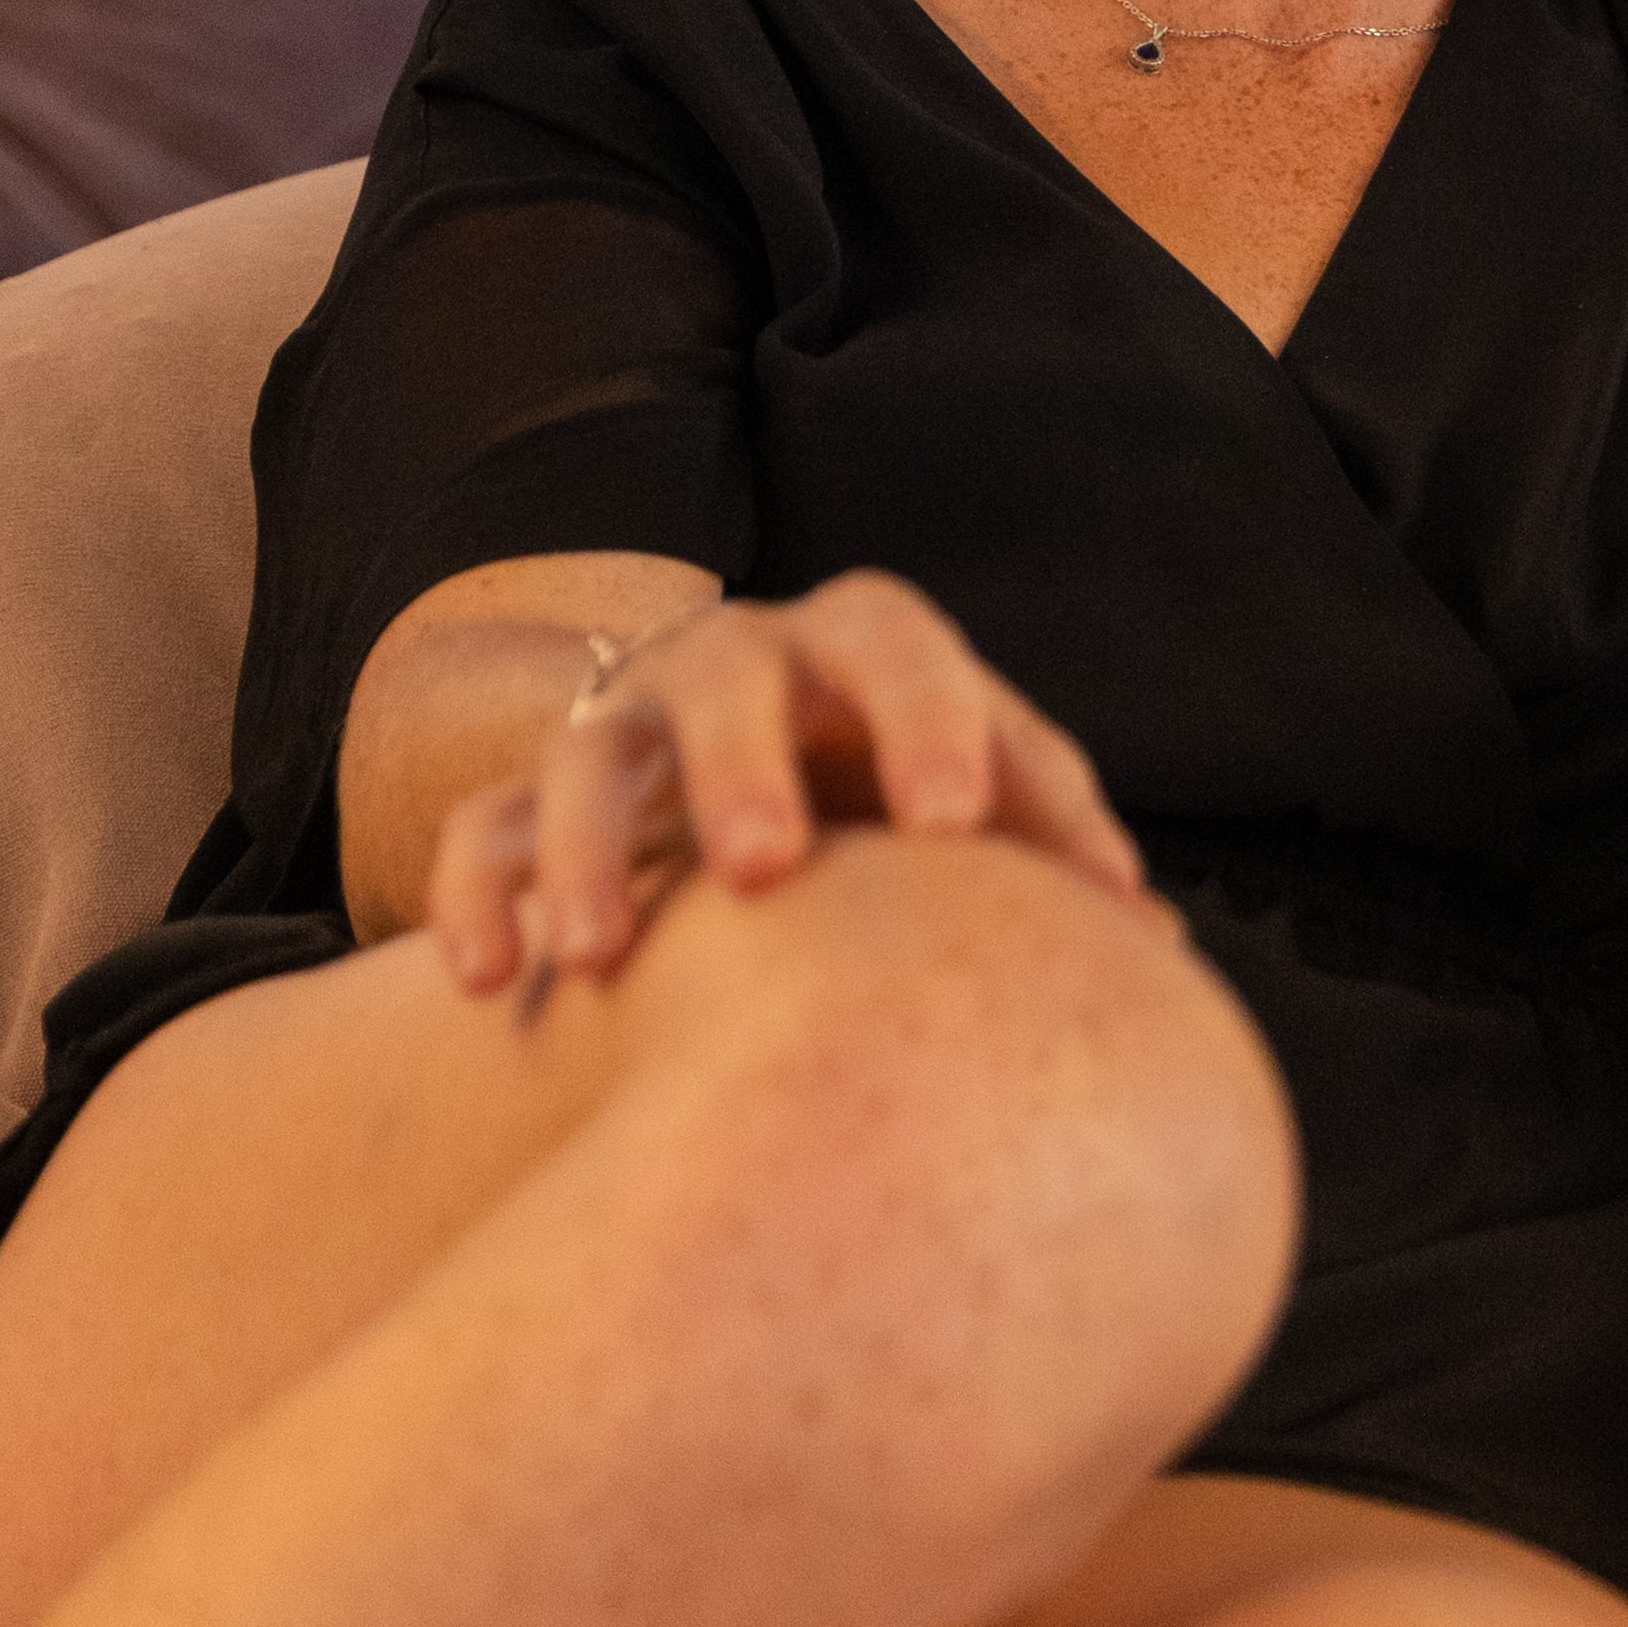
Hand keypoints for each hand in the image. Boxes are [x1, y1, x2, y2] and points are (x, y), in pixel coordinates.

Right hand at [424, 574, 1156, 1013]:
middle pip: (728, 672)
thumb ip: (1049, 846)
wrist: (750, 776)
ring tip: (602, 956)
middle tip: (765, 868)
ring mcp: (626, 727)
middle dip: (743, 762)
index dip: (927, 719)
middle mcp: (735, 666)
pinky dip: (478, 892)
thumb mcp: (969, 797)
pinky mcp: (537, 800)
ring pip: (590, 749)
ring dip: (595, 846)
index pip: (899, 645)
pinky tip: (488, 981)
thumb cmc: (896, 802)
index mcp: (859, 652)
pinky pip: (484, 828)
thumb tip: (1148, 946)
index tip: (955, 822)